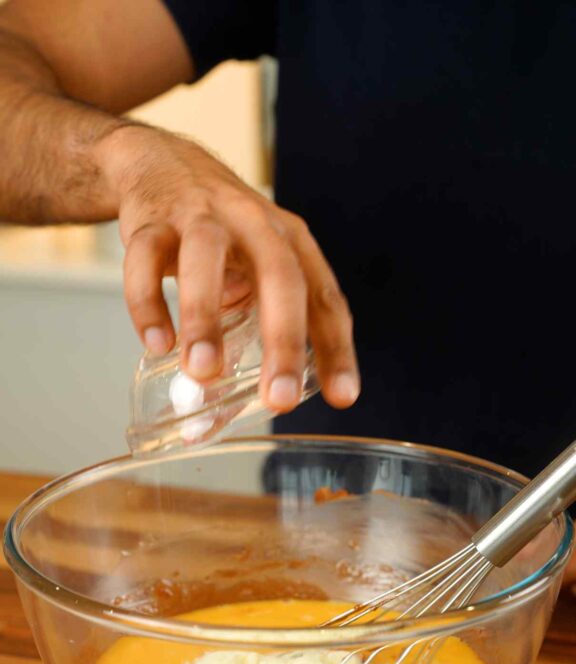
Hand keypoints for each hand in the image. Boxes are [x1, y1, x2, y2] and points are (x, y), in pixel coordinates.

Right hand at [104, 126, 359, 413]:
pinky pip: (145, 261)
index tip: (342, 397)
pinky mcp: (150, 220)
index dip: (336, 348)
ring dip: (205, 318)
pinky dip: (148, 303)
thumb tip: (226, 419)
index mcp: (290, 242)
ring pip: (205, 261)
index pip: (324, 297)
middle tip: (279, 399)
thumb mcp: (250, 273)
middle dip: (282, 341)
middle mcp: (254, 224)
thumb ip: (248, 335)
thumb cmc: (219, 237)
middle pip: (279, 277)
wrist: (160, 164)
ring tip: (203, 371)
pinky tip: (156, 343)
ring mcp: (200, 217)